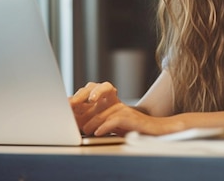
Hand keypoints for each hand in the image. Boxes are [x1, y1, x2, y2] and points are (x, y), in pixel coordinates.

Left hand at [70, 81, 184, 136]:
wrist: (156, 131)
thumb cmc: (133, 128)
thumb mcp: (113, 123)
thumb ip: (98, 120)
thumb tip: (80, 124)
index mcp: (109, 101)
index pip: (92, 91)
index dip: (79, 96)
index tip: (67, 103)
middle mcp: (115, 102)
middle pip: (96, 94)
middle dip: (81, 100)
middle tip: (70, 108)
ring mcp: (123, 108)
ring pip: (103, 112)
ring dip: (92, 122)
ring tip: (85, 130)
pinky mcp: (130, 117)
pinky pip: (114, 120)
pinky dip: (105, 127)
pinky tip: (98, 132)